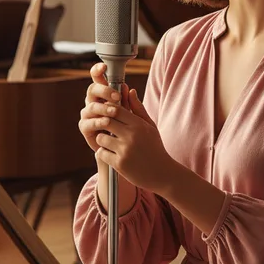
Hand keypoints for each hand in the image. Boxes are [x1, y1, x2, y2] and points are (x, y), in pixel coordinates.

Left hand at [78, 63, 177, 193]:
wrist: (162, 173)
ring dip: (101, 140)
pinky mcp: (119, 164)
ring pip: (101, 138)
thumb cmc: (155, 147)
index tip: (106, 113)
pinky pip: (101, 153)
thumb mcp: (150, 126)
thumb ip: (137, 108)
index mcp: (139, 125)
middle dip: (102, 124)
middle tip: (104, 127)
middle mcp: (131, 136)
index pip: (116, 109)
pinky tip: (111, 154)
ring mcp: (125, 151)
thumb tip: (128, 90)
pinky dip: (103, 153)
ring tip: (108, 142)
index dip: (108, 109)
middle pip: (106, 121)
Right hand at [78, 63, 125, 153]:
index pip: (98, 79)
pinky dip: (97, 122)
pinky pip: (88, 122)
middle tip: (117, 96)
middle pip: (92, 90)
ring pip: (90, 106)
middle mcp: (93, 102)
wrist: (122, 150)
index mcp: (104, 95)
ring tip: (114, 112)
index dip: (97, 71)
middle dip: (104, 91)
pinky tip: (106, 122)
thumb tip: (129, 89)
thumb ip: (130, 103)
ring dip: (103, 108)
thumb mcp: (132, 115)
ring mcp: (88, 115)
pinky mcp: (85, 128)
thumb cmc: (127, 129)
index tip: (103, 66)